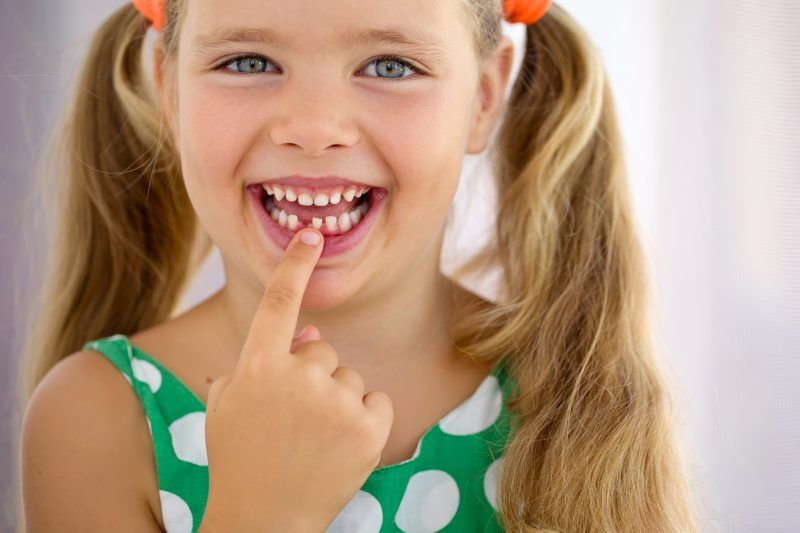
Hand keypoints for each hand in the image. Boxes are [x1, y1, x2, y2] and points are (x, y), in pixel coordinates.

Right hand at [200, 229, 393, 531]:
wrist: (263, 520)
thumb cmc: (241, 458)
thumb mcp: (229, 405)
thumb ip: (259, 361)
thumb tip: (310, 331)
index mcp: (256, 365)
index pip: (278, 301)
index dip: (296, 264)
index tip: (312, 234)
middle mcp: (297, 375)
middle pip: (322, 349)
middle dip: (312, 376)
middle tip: (294, 420)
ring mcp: (335, 401)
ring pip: (349, 377)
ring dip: (337, 401)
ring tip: (314, 440)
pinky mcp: (368, 427)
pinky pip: (375, 400)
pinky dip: (365, 419)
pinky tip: (342, 446)